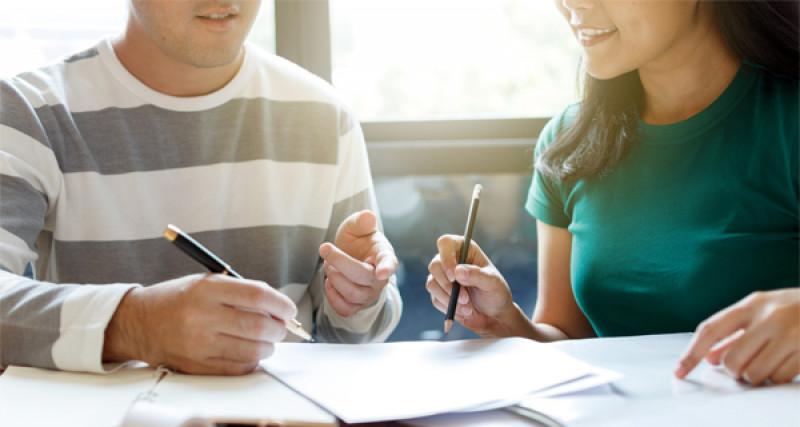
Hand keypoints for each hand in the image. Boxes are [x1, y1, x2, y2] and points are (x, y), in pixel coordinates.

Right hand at [104, 273, 297, 374]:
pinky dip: (251, 361)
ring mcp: (198, 343)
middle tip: (280, 327)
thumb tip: (278, 310)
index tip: (289, 309)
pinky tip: (249, 352)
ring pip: (251, 350)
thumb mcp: (207, 283)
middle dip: (278, 329)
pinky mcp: (195, 365)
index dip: (280, 304)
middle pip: (258, 326)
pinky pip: (237, 368)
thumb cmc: (179, 299)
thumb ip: (242, 292)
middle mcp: (202, 316)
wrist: (139, 322)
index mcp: (207, 289)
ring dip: (268, 347)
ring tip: (265, 341)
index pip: (257, 295)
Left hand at [318, 210, 396, 316]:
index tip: (382, 272)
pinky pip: (345, 309)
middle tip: (325, 249)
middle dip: (339, 262)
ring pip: (352, 294)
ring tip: (328, 265)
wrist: (350, 257)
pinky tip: (329, 282)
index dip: (387, 268)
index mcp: (384, 255)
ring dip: (334, 278)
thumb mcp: (356, 226)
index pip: (390, 263)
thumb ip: (361, 221)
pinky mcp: (357, 305)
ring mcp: (370, 294)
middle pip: (362, 277)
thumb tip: (368, 216)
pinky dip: (332, 296)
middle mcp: (380, 279)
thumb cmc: (357, 241)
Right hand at [426, 234, 515, 336]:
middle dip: (449, 286)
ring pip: (432, 283)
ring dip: (449, 299)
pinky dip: (448, 307)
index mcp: (465, 250)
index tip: (453, 277)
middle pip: (435, 265)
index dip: (446, 258)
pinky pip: (435, 298)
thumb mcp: (493, 283)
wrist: (493, 315)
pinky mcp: (439, 292)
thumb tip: (458, 271)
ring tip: (467, 307)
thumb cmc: (496, 293)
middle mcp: (451, 260)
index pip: (446, 243)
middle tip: (465, 298)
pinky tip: (462, 310)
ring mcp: (443, 276)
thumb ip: (477, 275)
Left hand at [675, 288, 799, 383]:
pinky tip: (784, 363)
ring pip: (754, 374)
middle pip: (732, 360)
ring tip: (766, 362)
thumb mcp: (761, 312)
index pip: (711, 330)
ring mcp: (792, 335)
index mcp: (752, 304)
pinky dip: (776, 377)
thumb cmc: (793, 309)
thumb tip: (709, 357)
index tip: (680, 370)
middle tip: (743, 366)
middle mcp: (770, 317)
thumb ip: (734, 334)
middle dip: (734, 370)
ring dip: (755, 376)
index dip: (691, 353)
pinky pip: (779, 378)